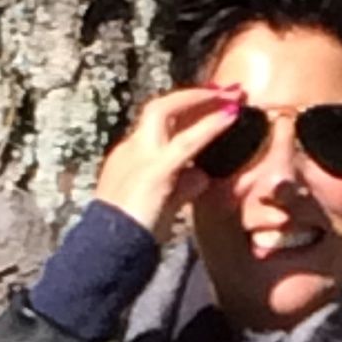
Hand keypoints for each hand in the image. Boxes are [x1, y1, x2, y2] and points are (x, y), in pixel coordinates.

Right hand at [95, 83, 246, 242]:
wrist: (109, 251)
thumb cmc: (133, 237)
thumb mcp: (160, 205)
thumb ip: (180, 187)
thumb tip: (202, 175)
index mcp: (127, 158)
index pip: (156, 123)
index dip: (183, 110)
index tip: (208, 102)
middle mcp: (130, 150)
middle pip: (159, 108)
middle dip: (193, 95)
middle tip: (225, 89)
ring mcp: (139, 156)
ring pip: (167, 111)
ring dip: (201, 99)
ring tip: (232, 95)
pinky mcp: (155, 170)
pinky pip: (187, 141)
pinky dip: (210, 126)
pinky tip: (230, 117)